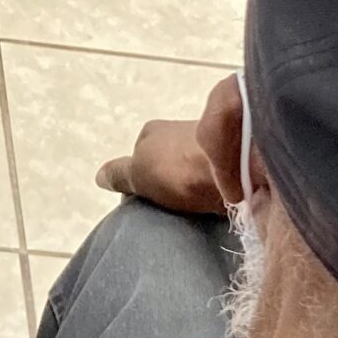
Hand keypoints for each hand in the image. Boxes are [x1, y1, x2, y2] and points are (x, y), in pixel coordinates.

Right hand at [97, 116, 227, 214]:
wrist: (239, 162)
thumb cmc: (181, 168)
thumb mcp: (139, 173)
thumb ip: (119, 174)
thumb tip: (99, 175)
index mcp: (152, 131)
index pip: (139, 159)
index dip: (142, 182)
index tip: (151, 205)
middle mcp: (179, 129)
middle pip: (168, 162)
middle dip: (171, 182)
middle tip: (176, 208)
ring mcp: (208, 140)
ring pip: (193, 168)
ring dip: (195, 185)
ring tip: (200, 207)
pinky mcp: (234, 154)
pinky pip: (217, 174)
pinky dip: (216, 186)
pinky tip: (220, 200)